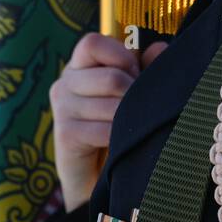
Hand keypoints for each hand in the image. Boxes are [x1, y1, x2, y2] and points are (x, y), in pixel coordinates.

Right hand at [49, 32, 167, 211]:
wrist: (97, 179)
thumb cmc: (119, 129)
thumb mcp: (134, 93)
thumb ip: (146, 68)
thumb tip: (159, 46)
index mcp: (79, 67)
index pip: (92, 42)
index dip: (120, 55)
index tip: (134, 74)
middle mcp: (65, 83)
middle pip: (111, 77)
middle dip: (134, 94)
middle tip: (137, 110)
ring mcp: (62, 108)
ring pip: (113, 104)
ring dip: (130, 119)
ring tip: (130, 129)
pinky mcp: (65, 134)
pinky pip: (105, 129)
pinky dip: (120, 138)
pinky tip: (120, 145)